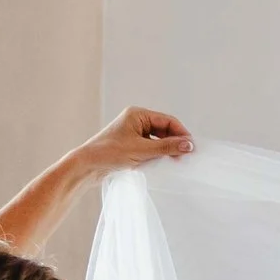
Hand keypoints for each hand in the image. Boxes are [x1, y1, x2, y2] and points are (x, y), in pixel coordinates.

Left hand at [73, 107, 194, 176]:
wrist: (88, 165)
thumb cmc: (110, 153)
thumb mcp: (142, 150)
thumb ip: (167, 147)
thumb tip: (189, 145)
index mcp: (138, 114)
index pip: (167, 120)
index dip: (181, 133)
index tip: (192, 147)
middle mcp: (136, 120)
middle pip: (164, 129)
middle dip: (175, 142)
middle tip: (185, 157)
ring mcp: (134, 132)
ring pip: (159, 139)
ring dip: (167, 149)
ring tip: (175, 161)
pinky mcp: (132, 144)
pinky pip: (151, 146)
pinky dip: (159, 154)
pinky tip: (162, 162)